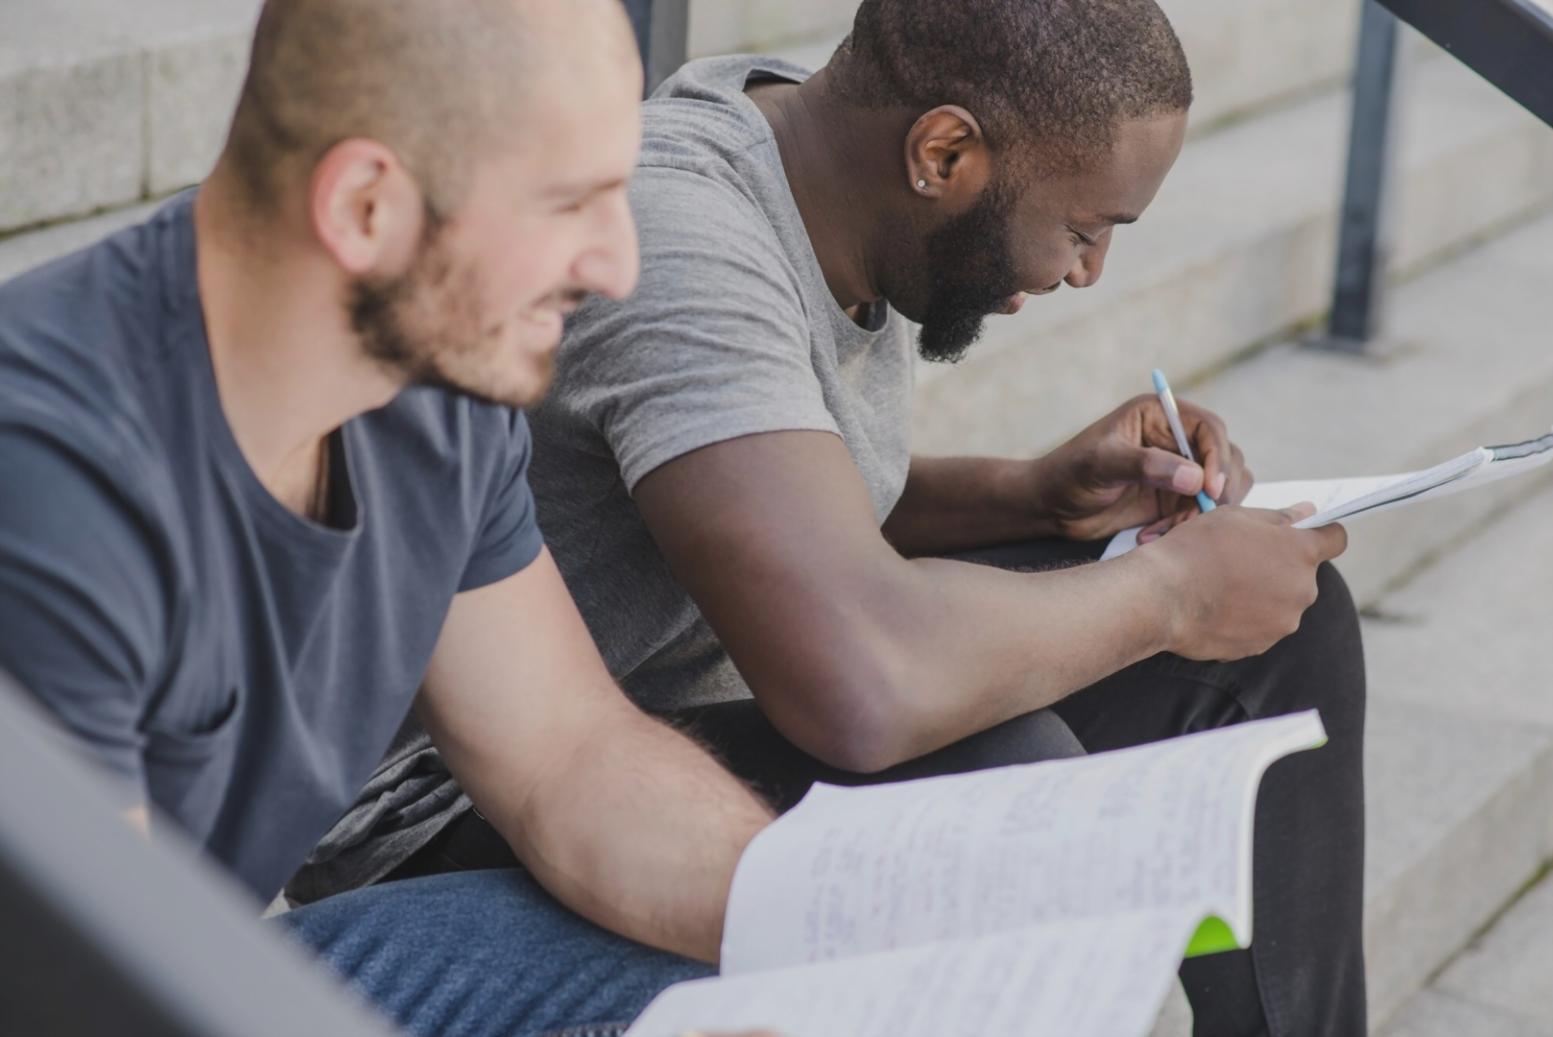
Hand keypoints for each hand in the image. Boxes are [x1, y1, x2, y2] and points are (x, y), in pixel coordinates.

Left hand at [1030, 394, 1252, 541]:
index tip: (1210, 490)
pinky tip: (1149, 535)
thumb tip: (1196, 478)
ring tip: (1164, 527)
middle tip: (1195, 516)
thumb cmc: (1068, 474)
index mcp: (1160, 415)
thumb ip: (1146, 466)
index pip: (1210, 428)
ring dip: (1202, 512)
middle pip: (1226, 458)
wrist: (1051, 507)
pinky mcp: (1174, 498)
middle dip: (1217, 490)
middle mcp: (1175, 439)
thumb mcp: (1101, 464)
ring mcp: (1178, 470)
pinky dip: (1185, 527)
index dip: (1218, 457)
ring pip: (1221, 488)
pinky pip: (1201, 513)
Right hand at [1142, 503, 1348, 660]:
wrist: (1162, 597)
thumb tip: (1307, 513)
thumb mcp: (1235, 518)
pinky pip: (1261, 627)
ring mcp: (1283, 622)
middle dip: (1281, 567)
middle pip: (1304, 575)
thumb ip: (1278, 518)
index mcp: (1300, 552)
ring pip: (1282, 603)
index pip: (1336, 539)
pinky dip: (1246, 618)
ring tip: (1223, 588)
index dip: (1323, 534)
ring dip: (1263, 595)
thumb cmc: (1196, 549)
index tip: (1305, 535)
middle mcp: (1302, 590)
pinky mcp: (1261, 645)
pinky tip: (1216, 609)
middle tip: (1240, 561)